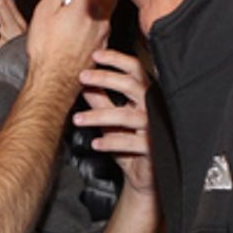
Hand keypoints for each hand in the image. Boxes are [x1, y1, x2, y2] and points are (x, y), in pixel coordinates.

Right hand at [24, 0, 113, 87]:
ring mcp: (103, 32)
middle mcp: (100, 18)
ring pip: (106, 6)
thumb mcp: (45, 11)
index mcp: (86, 5)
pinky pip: (103, 22)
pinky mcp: (102, 44)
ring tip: (78, 0)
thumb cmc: (47, 51)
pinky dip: (95, 16)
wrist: (55, 81)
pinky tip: (79, 23)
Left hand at [74, 48, 153, 192]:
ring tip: (77, 120)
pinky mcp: (154, 147)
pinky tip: (96, 144)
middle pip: (133, 85)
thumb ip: (101, 101)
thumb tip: (84, 84)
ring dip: (98, 116)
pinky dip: (111, 142)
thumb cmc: (129, 144)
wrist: (143, 176)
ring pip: (126, 116)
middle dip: (106, 78)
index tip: (95, 55)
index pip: (135, 70)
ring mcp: (155, 127)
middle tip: (82, 76)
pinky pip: (131, 142)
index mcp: (145, 96)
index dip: (117, 60)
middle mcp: (153, 108)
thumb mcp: (111, 121)